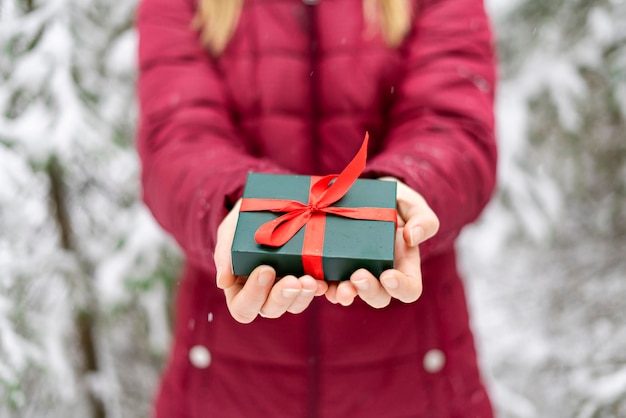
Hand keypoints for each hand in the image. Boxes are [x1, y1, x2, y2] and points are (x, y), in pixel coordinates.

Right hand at [214, 199, 327, 322]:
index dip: (253, 295)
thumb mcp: (231, 229)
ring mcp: (289, 287)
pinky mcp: (310, 278)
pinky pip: (317, 292)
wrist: (274, 201)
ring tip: (311, 280)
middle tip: (293, 280)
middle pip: (271, 310)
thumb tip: (223, 283)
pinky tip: (325, 281)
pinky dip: (322, 290)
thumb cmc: (246, 218)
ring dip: (303, 296)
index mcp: (241, 287)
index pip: (243, 308)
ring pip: (295, 305)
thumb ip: (225, 253)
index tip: (265, 269)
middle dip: (282, 297)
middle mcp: (265, 293)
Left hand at [324, 177, 438, 307]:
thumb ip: (423, 220)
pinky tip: (314, 281)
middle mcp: (379, 275)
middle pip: (379, 297)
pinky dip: (321, 285)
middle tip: (358, 276)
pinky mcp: (334, 266)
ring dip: (342, 294)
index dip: (401, 288)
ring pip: (351, 295)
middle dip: (368, 291)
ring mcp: (355, 273)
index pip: (410, 289)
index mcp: (404, 265)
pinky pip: (327, 283)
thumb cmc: (396, 203)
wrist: (367, 194)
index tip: (389, 276)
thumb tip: (412, 237)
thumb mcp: (414, 206)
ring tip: (334, 289)